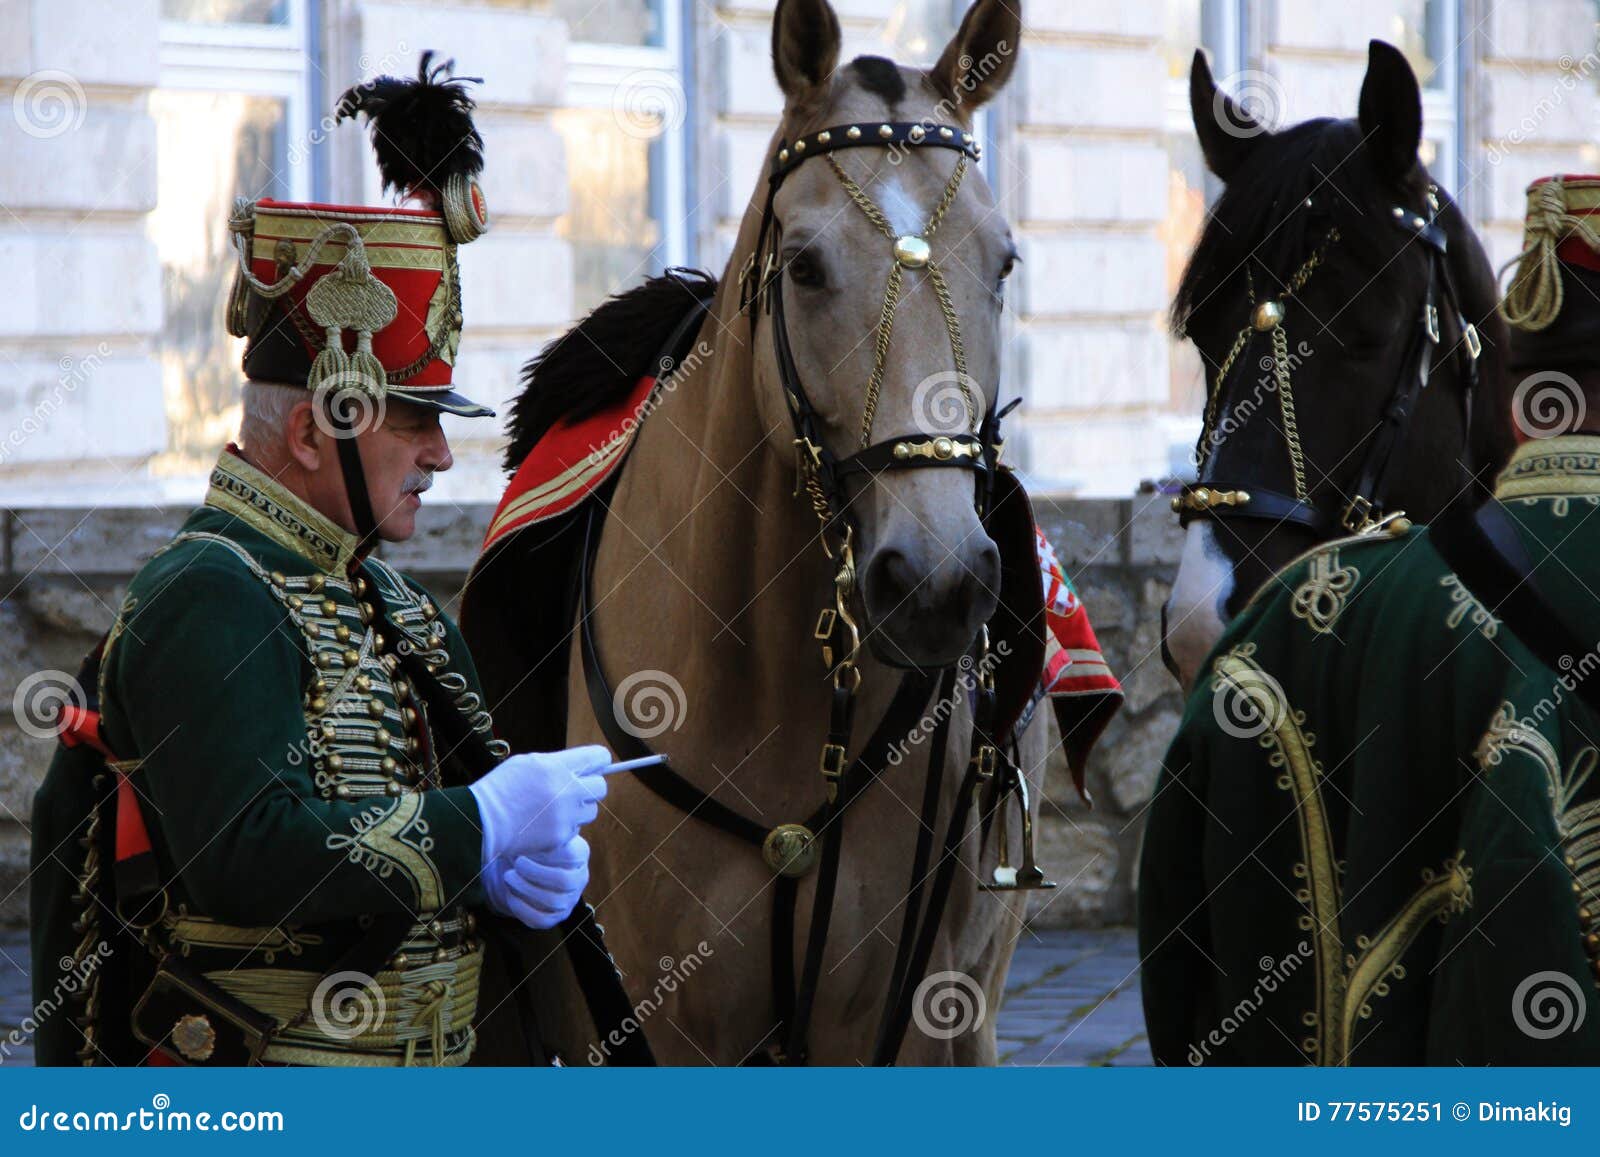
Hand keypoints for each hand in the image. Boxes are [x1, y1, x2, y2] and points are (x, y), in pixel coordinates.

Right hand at [469, 744, 614, 862]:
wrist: (483, 821)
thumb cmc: (501, 789)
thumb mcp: (527, 763)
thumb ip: (557, 763)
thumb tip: (581, 765)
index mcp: (557, 766)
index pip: (599, 758)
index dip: (599, 761)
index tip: (596, 765)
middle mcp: (566, 790)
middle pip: (601, 787)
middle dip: (591, 787)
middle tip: (576, 790)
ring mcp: (565, 815)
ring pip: (590, 811)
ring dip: (579, 810)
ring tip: (556, 809)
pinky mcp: (562, 836)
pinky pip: (575, 830)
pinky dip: (565, 828)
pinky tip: (546, 825)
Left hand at [482, 837, 589, 929]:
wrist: (524, 867)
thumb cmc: (532, 845)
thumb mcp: (539, 834)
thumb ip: (540, 831)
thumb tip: (532, 826)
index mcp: (580, 853)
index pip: (570, 857)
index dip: (547, 855)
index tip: (526, 848)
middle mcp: (580, 878)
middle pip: (564, 882)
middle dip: (536, 873)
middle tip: (516, 863)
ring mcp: (569, 900)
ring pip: (552, 902)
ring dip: (526, 889)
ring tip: (508, 877)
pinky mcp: (555, 917)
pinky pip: (541, 919)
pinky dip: (522, 909)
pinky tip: (509, 895)